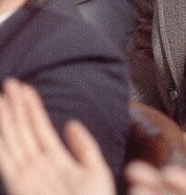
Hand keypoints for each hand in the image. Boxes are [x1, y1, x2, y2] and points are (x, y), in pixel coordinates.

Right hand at [0, 79, 114, 194]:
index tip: (25, 87)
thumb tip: (70, 123)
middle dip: (16, 108)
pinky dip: (1, 143)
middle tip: (10, 82)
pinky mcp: (19, 187)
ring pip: (13, 141)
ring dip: (6, 120)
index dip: (32, 108)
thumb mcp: (95, 170)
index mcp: (56, 161)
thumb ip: (84, 146)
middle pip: (24, 131)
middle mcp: (38, 167)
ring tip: (2, 95)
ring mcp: (27, 177)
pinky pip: (6, 160)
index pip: (40, 128)